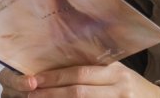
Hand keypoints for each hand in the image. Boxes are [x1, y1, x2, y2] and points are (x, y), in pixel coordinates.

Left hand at [0, 61, 159, 96]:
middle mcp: (118, 87)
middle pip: (78, 92)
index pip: (80, 73)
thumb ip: (94, 68)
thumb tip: (58, 64)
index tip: (34, 79)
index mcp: (115, 71)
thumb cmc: (130, 85)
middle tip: (29, 94)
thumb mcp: (117, 72)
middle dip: (51, 94)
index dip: (55, 77)